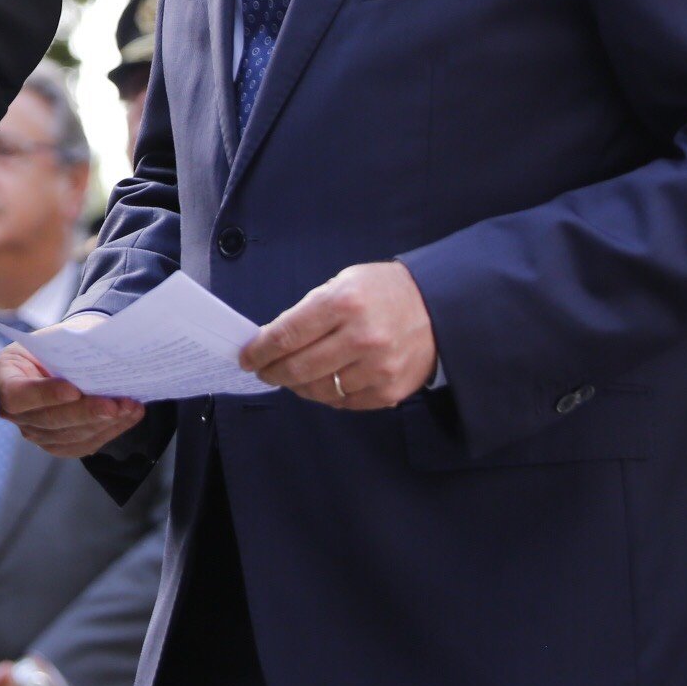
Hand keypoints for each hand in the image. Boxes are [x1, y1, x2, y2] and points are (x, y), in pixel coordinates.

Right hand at [0, 338, 146, 458]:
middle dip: (85, 412)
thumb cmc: (53, 345)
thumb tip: (100, 348)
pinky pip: (84, 444)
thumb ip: (67, 348)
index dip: (45, 395)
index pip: (19, 395)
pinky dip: (111, 430)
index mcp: (4, 377)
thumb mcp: (52, 338)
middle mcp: (13, 412)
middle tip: (114, 404)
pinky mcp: (57, 445)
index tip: (73, 389)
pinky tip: (129, 415)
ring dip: (104, 423)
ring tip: (129, 406)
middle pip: (49, 420)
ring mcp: (34, 432)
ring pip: (70, 436)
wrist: (59, 360)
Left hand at [242, 260, 438, 409]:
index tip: (247, 357)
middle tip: (263, 371)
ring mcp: (377, 368)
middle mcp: (361, 337)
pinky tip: (324, 382)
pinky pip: (344, 402)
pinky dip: (327, 395)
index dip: (259, 350)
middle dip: (272, 372)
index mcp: (343, 303)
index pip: (286, 335)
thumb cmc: (383, 291)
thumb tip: (273, 340)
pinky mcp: (390, 390)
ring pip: (318, 390)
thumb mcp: (343, 283)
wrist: (439, 306)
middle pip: (298, 368)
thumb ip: (309, 312)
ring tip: (293, 377)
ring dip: (298, 386)